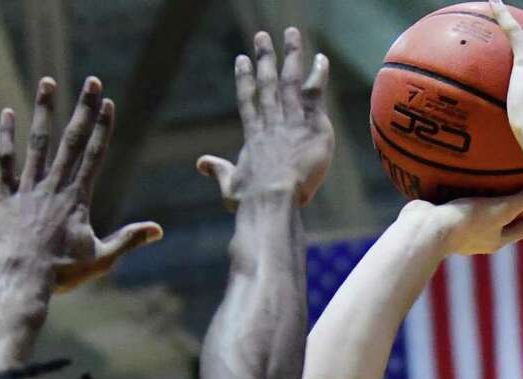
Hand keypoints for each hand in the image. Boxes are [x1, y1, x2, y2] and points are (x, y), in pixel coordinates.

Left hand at [0, 76, 162, 293]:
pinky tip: (8, 112)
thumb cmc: (63, 273)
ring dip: (44, 111)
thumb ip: (128, 239)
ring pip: (38, 142)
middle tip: (91, 81)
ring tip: (48, 82)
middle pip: (72, 140)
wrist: (23, 280)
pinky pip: (5, 160)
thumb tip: (158, 230)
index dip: (102, 128)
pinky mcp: (5, 196)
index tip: (108, 103)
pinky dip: (6, 136)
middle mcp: (54, 186)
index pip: (94, 155)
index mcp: (77, 199)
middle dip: (83, 109)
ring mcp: (28, 188)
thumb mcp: (102, 259)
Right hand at [198, 29, 333, 209]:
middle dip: (264, 58)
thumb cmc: (250, 201)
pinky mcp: (310, 125)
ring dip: (291, 55)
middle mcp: (270, 123)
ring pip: (290, 81)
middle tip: (262, 36)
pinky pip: (314, 94)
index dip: (245, 80)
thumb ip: (218, 171)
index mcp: (252, 137)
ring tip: (291, 33)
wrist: (272, 200)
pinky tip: (320, 59)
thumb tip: (201, 164)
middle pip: (267, 83)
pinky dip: (317, 75)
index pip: (248, 102)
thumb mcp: (229, 186)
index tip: (241, 60)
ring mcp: (290, 121)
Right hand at [425, 184, 522, 255]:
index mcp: (497, 239)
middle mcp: (482, 237)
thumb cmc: (465, 222)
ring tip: (503, 180)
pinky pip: (464, 201)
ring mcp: (462, 229)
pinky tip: (470, 174)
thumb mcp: (500, 209)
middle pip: (509, 221)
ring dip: (496, 199)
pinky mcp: (445, 217)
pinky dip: (473, 190)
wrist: (424, 230)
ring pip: (486, 211)